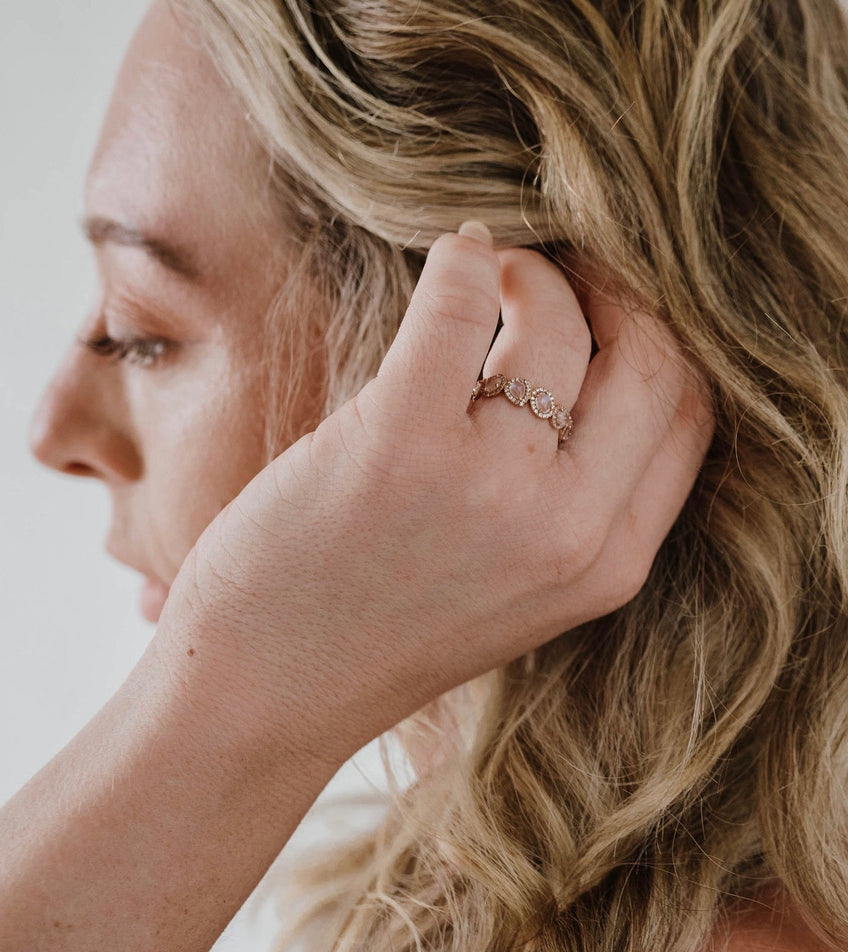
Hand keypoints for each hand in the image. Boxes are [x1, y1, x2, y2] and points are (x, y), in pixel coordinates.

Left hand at [155, 222, 714, 760]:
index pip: (688, 415)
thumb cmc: (372, 623)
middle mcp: (565, 528)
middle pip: (654, 358)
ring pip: (559, 322)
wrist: (263, 688)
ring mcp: (488, 483)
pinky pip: (460, 305)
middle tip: (556, 279)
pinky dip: (464, 263)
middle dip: (615, 294)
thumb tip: (573, 352)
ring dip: (529, 274)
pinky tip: (450, 263)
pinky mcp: (401, 441)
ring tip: (486, 279)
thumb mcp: (512, 585)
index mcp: (604, 565)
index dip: (652, 341)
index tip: (605, 313)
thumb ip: (565, 499)